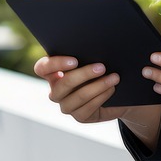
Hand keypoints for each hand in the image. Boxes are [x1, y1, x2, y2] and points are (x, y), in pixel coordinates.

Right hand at [37, 55, 151, 124]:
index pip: (42, 68)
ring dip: (97, 86)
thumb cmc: (103, 68)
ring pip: (76, 97)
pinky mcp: (79, 116)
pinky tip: (111, 88)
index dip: (55, 64)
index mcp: (53, 72)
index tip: (75, 60)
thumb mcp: (94, 57)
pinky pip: (87, 109)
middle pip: (62, 84)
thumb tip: (95, 44)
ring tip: (113, 77)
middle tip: (101, 66)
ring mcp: (66, 105)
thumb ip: (88, 52)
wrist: (118, 92)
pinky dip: (101, 97)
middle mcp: (56, 90)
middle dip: (83, 74)